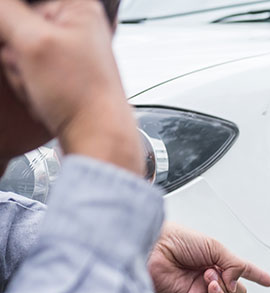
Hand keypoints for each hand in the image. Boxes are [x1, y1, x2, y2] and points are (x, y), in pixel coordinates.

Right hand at [0, 0, 143, 173]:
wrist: (96, 137)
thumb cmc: (82, 96)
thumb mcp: (32, 42)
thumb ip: (4, 11)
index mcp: (79, 6)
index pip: (23, 2)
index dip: (12, 21)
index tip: (17, 40)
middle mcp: (76, 26)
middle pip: (17, 23)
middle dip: (15, 49)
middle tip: (33, 67)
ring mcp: (68, 51)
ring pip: (17, 48)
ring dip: (19, 69)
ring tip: (41, 84)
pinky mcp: (61, 73)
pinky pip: (27, 69)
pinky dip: (27, 82)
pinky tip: (43, 94)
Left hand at [148, 223, 269, 292]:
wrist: (154, 249)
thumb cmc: (177, 239)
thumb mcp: (214, 246)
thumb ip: (234, 264)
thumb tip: (239, 282)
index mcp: (217, 259)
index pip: (242, 270)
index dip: (257, 275)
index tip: (268, 281)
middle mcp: (211, 275)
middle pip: (237, 291)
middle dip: (237, 284)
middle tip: (225, 274)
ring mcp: (201, 288)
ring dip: (224, 289)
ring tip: (210, 276)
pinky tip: (210, 287)